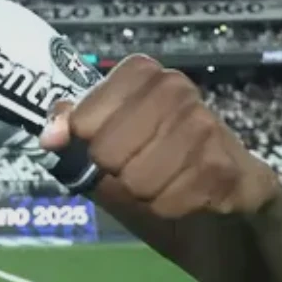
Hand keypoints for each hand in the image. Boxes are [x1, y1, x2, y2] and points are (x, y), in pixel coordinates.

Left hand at [40, 54, 279, 218]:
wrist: (232, 190)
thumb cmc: (155, 156)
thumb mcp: (105, 135)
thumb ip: (71, 127)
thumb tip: (50, 137)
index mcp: (142, 73)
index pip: (81, 119)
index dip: (86, 142)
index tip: (102, 141)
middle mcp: (176, 88)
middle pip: (105, 153)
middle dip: (115, 172)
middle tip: (138, 166)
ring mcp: (205, 125)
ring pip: (135, 182)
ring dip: (143, 194)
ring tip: (165, 179)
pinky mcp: (224, 167)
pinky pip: (166, 203)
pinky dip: (169, 208)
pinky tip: (188, 193)